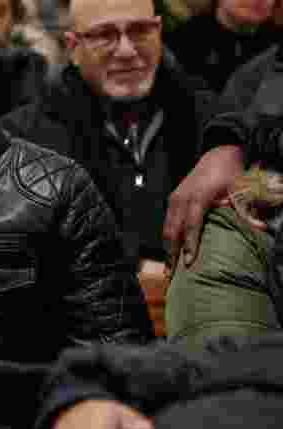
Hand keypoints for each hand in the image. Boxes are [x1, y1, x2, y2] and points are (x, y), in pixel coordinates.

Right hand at [163, 145, 243, 274]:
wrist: (217, 155)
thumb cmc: (229, 173)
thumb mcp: (240, 189)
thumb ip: (246, 209)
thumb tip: (260, 228)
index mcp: (197, 197)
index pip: (192, 225)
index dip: (190, 244)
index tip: (189, 262)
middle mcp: (182, 198)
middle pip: (174, 230)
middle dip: (171, 252)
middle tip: (171, 274)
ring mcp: (175, 199)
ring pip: (168, 228)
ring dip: (167, 248)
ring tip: (169, 268)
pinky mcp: (173, 200)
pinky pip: (168, 222)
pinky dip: (169, 238)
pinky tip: (171, 251)